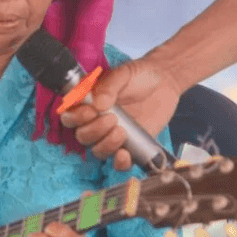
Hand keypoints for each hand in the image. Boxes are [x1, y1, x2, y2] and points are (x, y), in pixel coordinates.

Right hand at [59, 58, 180, 170]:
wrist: (166, 82)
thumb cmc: (141, 75)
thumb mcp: (123, 73)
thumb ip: (110, 85)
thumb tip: (98, 103)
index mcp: (89, 103)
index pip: (70, 116)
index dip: (75, 118)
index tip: (90, 111)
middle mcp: (97, 121)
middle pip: (82, 136)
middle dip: (94, 131)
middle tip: (111, 119)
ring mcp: (112, 135)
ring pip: (97, 150)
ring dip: (106, 145)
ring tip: (121, 131)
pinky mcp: (130, 146)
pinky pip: (119, 163)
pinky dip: (119, 162)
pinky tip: (124, 154)